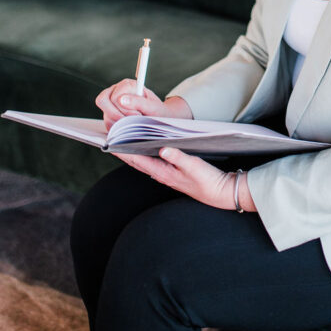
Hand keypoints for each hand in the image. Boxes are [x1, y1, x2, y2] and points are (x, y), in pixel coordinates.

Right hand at [96, 78, 192, 130]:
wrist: (159, 118)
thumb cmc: (157, 111)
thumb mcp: (153, 106)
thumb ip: (139, 102)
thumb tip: (121, 99)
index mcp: (127, 85)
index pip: (114, 96)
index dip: (123, 109)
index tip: (137, 115)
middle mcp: (116, 92)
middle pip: (102, 101)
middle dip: (117, 115)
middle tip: (131, 121)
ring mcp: (111, 104)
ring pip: (105, 115)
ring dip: (120, 123)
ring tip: (135, 123)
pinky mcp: (110, 116)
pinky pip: (107, 124)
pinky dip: (118, 129)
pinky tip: (130, 127)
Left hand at [112, 147, 256, 211]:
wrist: (220, 192)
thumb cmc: (207, 181)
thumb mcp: (194, 166)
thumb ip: (178, 157)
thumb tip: (163, 149)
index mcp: (163, 173)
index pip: (138, 160)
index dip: (123, 151)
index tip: (110, 142)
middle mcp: (161, 174)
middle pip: (136, 161)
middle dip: (123, 150)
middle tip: (110, 138)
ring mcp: (166, 174)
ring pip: (143, 161)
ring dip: (132, 152)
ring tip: (121, 140)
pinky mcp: (172, 173)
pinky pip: (152, 162)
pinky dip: (144, 153)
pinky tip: (143, 147)